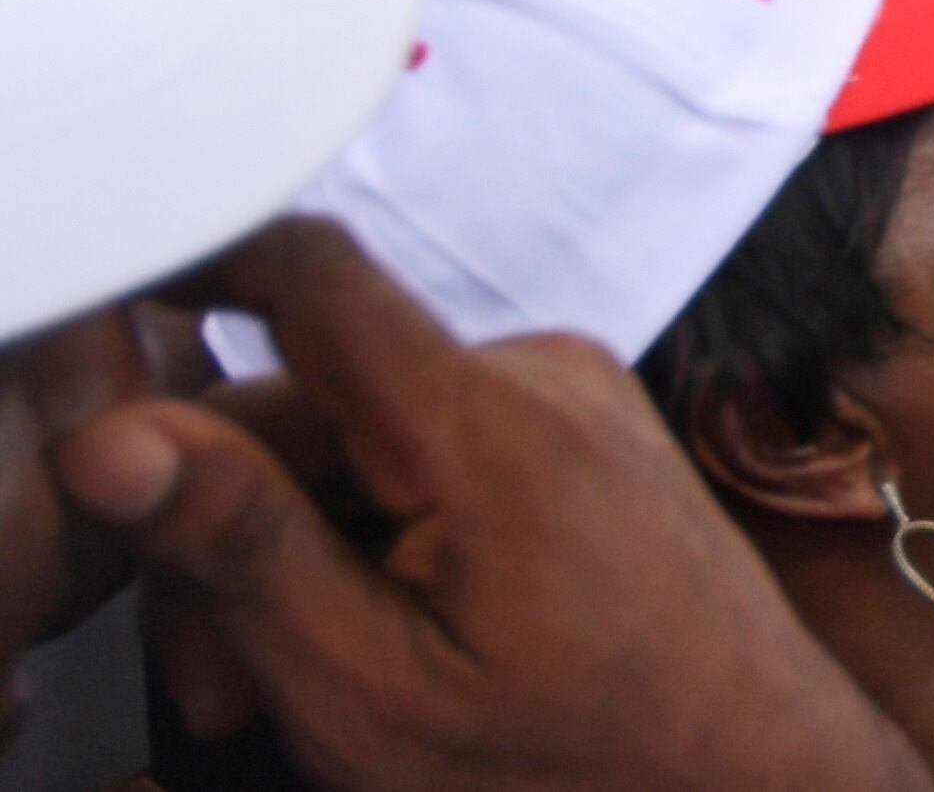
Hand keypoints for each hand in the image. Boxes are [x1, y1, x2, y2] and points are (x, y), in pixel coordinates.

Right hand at [55, 220, 933, 791]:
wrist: (756, 782)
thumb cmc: (586, 765)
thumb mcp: (371, 690)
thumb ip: (243, 550)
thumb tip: (115, 441)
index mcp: (489, 421)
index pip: (306, 274)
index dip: (187, 271)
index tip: (98, 333)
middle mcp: (538, 376)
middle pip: (308, 398)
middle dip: (232, 532)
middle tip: (220, 684)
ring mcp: (569, 400)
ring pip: (359, 439)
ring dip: (299, 553)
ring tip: (298, 691)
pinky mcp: (578, 435)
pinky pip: (431, 454)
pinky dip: (375, 539)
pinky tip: (375, 640)